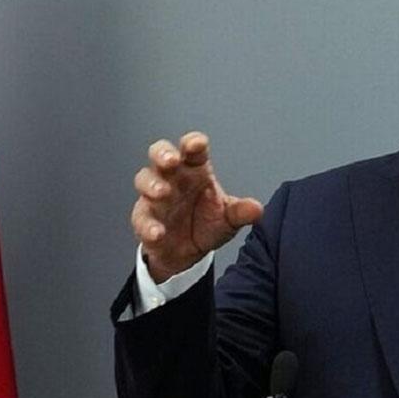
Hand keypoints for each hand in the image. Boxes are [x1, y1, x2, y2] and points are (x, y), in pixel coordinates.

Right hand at [131, 132, 262, 282]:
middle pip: (160, 154)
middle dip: (163, 153)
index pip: (193, 150)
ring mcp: (155, 197)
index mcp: (195, 170)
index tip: (197, 144)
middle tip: (171, 160)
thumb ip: (240, 212)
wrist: (188, 255)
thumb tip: (257, 209)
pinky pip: (141, 218)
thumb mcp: (228, 219)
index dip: (193, 143)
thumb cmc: (206, 224)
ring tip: (162, 192)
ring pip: (144, 179)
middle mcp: (173, 178)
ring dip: (151, 184)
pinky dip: (148, 224)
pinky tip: (158, 232)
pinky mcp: (144, 219)